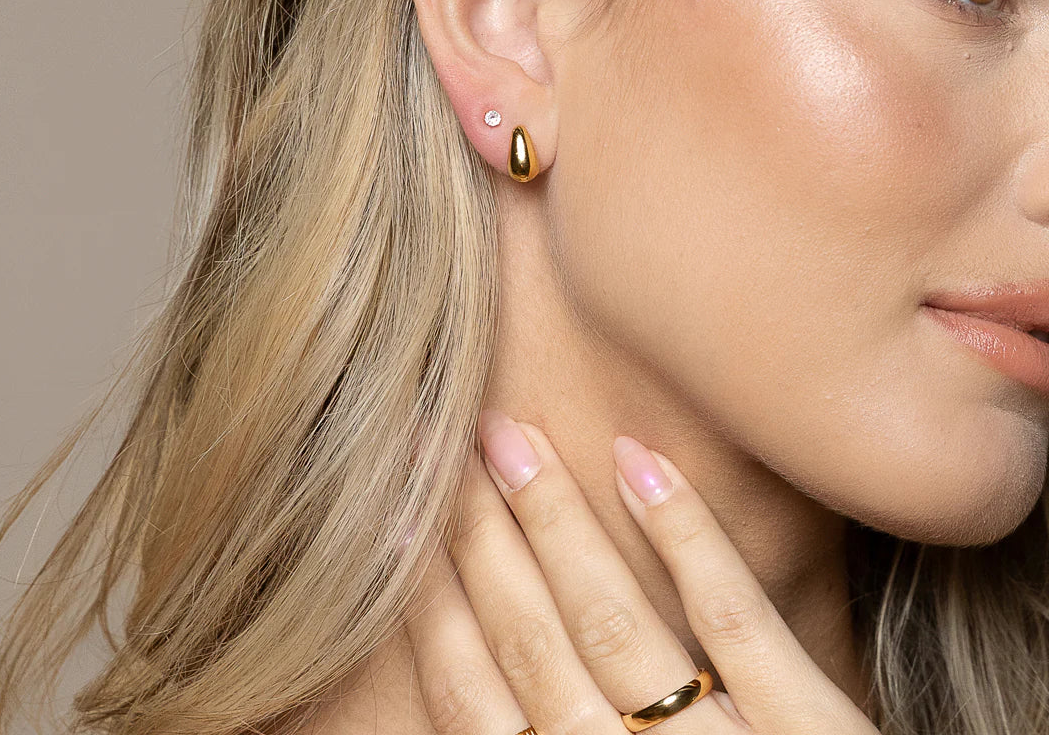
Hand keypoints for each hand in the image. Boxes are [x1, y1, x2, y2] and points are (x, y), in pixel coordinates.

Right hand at [402, 411, 880, 733]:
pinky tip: (639, 461)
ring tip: (514, 439)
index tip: (406, 522)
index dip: (433, 608)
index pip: (478, 704)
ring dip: (556, 524)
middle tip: (452, 446)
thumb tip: (485, 697)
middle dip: (480, 541)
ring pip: (613, 626)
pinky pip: (736, 625)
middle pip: (533, 646)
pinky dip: (684, 540)